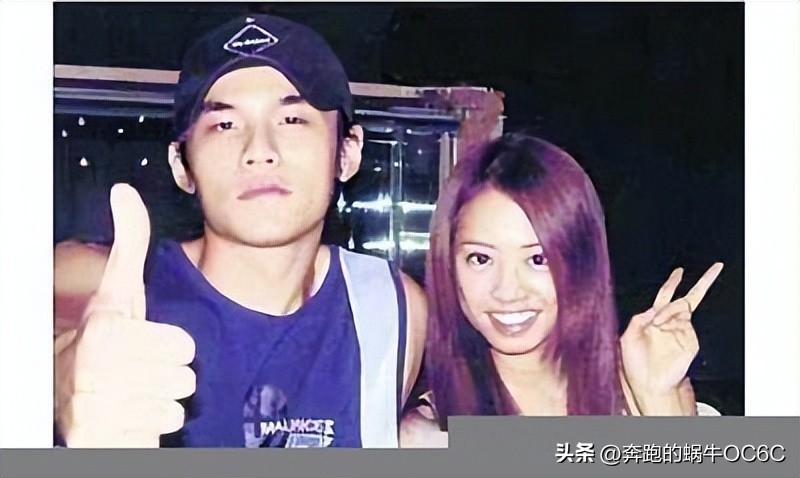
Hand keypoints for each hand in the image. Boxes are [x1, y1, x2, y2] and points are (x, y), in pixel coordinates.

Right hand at [54, 184, 195, 446]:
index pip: (185, 348)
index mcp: (106, 334)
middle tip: (143, 370)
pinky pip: (157, 436)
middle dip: (169, 375)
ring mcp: (96, 412)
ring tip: (135, 391)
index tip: (148, 344)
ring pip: (173, 409)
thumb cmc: (105, 338)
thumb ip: (130, 242)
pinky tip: (130, 415)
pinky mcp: (100, 442)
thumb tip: (124, 191)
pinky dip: (149, 428)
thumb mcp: (119, 290)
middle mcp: (96, 374)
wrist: (68, 392)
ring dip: (160, 401)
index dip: (175, 346)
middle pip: (185, 379)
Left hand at [620, 263, 723, 412]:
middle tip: (716, 267)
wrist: (651, 383)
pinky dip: (671, 318)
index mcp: (654, 321)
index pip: (665, 297)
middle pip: (687, 297)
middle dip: (702, 282)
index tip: (679, 271)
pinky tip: (662, 326)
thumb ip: (637, 319)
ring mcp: (682, 330)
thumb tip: (653, 309)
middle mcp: (670, 323)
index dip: (672, 283)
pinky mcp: (690, 338)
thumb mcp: (627, 338)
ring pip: (680, 306)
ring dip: (667, 309)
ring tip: (657, 323)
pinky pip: (683, 320)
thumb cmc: (636, 364)